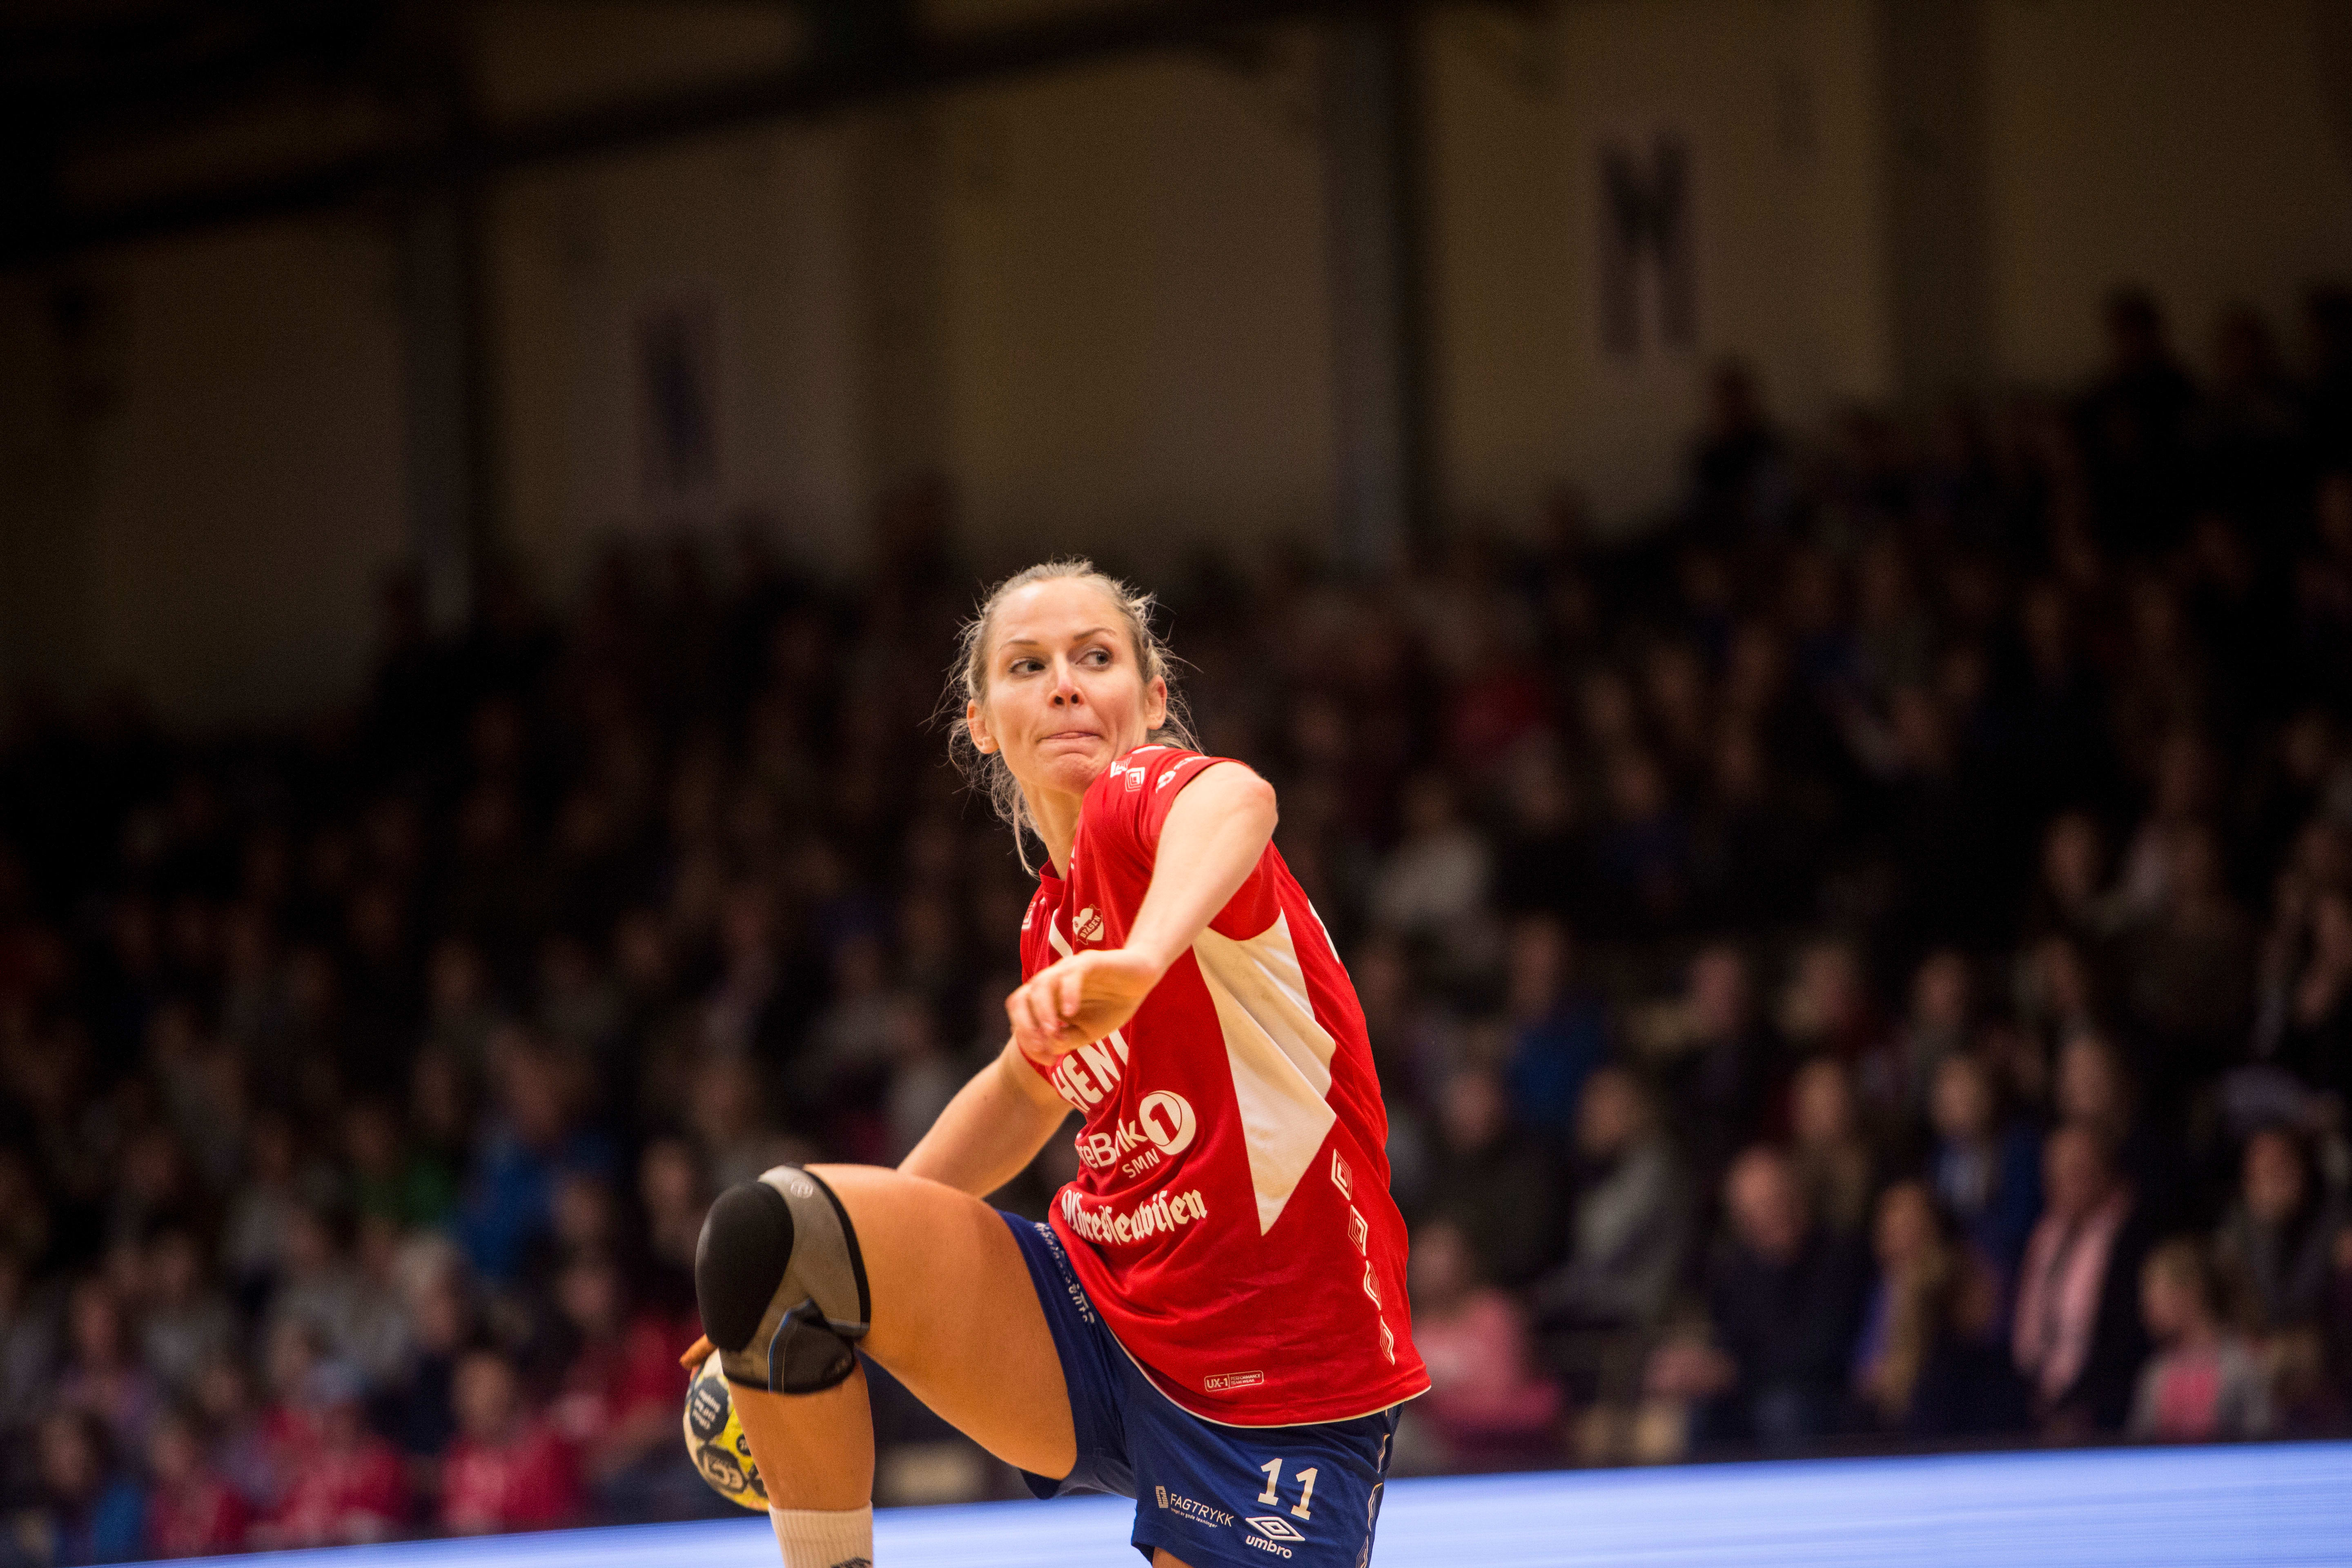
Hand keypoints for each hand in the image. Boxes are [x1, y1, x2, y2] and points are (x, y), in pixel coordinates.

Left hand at [1006, 947, 1164, 1064]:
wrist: (1141, 981)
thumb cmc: (1111, 1005)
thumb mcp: (1087, 1032)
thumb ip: (1065, 1039)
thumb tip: (1048, 1046)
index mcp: (1047, 998)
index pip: (1021, 1015)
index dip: (1027, 1039)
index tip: (1048, 1060)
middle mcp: (1052, 981)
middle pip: (1022, 998)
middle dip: (1026, 1026)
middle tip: (1042, 1047)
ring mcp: (1069, 969)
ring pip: (1042, 984)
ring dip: (1043, 1012)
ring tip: (1054, 1033)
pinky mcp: (1089, 961)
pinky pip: (1072, 974)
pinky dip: (1067, 993)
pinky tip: (1072, 1013)